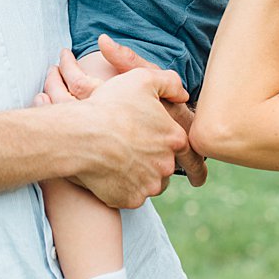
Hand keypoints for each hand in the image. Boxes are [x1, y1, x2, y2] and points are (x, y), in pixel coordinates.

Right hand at [41, 43, 206, 185]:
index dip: (195, 166)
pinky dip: (121, 187)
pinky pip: (129, 195)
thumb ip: (169, 83)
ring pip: (149, 183)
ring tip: (119, 162)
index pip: (193, 156)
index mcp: (174, 139)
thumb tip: (183, 95)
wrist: (80, 134)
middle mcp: (166, 165)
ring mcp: (148, 184)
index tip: (197, 178)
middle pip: (166, 168)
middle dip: (155, 164)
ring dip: (140, 176)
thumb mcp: (141, 79)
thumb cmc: (109, 105)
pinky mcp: (129, 198)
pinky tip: (107, 173)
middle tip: (136, 156)